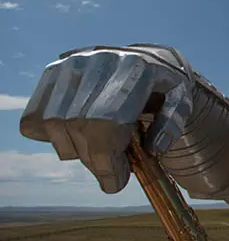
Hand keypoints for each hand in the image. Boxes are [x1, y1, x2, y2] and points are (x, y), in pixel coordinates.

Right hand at [20, 47, 193, 193]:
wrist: (149, 58)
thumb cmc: (166, 86)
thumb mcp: (182, 101)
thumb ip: (172, 123)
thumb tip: (154, 149)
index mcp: (136, 68)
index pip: (106, 123)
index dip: (107, 161)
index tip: (116, 182)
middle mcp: (99, 61)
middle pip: (80, 126)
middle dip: (95, 161)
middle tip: (112, 173)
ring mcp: (72, 63)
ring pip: (53, 124)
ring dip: (74, 150)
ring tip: (99, 149)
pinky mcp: (54, 71)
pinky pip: (34, 118)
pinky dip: (50, 136)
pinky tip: (77, 134)